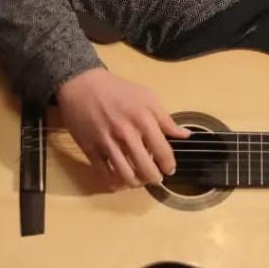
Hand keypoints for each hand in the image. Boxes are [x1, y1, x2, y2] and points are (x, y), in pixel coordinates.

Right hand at [57, 67, 190, 189]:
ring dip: (136, 183)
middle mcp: (126, 134)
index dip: (169, 165)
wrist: (83, 85)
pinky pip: (104, 174)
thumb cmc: (119, 90)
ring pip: (125, 176)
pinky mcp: (90, 149)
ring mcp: (107, 143)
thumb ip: (167, 119)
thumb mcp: (148, 97)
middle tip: (156, 179)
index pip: (162, 151)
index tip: (170, 170)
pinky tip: (121, 181)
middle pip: (145, 168)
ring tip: (140, 181)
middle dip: (154, 178)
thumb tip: (185, 135)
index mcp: (144, 120)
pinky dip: (115, 183)